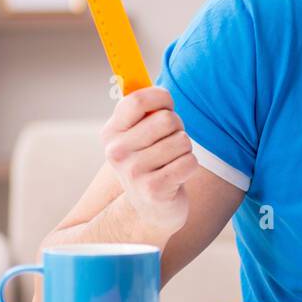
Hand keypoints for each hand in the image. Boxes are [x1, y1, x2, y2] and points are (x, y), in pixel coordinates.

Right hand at [101, 86, 201, 238]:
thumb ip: (146, 110)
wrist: (149, 209)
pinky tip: (177, 176)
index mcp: (112, 133)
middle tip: (170, 142)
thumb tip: (160, 92)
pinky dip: (190, 166)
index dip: (160, 97)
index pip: (136, 100)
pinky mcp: (154, 190)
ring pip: (182, 141)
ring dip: (185, 150)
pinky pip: (189, 162)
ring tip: (172, 161)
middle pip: (167, 119)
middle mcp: (117, 152)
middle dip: (178, 127)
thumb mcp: (139, 135)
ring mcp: (134, 173)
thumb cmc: (151, 161)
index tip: (167, 106)